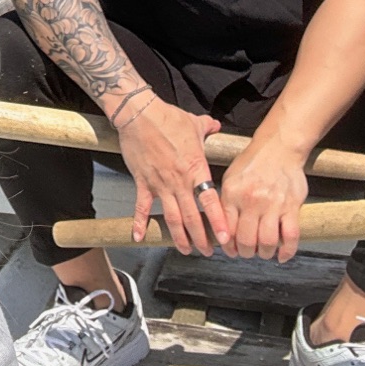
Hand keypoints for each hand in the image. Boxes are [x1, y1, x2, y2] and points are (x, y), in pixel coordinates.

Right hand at [114, 96, 230, 254]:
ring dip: (179, 237)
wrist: (139, 114)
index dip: (218, 222)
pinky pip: (142, 207)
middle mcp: (179, 181)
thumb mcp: (193, 122)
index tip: (225, 239)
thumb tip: (216, 125)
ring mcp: (160, 184)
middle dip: (201, 238)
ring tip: (186, 250)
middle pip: (192, 217)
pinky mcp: (143, 182)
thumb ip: (208, 127)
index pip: (210, 201)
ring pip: (172, 217)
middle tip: (208, 251)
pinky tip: (139, 237)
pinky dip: (140, 223)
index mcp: (196, 169)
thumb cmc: (167, 118)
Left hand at [219, 137, 308, 261]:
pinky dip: (287, 251)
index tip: (232, 251)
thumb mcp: (230, 178)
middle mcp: (251, 201)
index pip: (227, 230)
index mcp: (232, 194)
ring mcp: (272, 205)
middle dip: (247, 253)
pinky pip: (291, 236)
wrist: (279, 147)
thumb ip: (225, 202)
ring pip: (268, 242)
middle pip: (247, 241)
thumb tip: (222, 227)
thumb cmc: (253, 162)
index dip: (229, 246)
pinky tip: (282, 256)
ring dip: (265, 253)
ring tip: (264, 252)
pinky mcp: (291, 206)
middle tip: (249, 252)